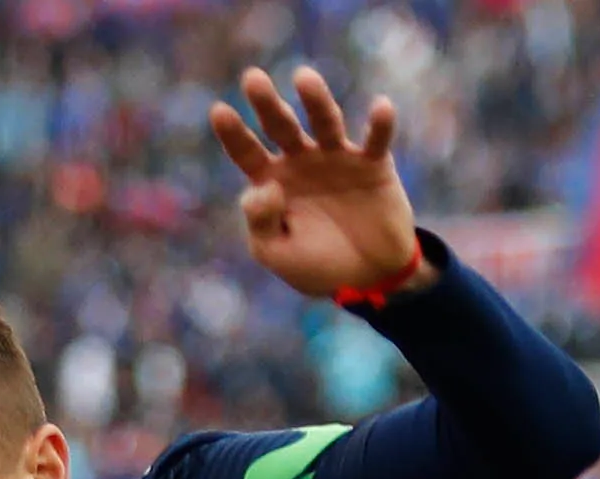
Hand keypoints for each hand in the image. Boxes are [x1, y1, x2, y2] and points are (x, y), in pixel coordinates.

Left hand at [209, 66, 421, 302]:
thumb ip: (261, 224)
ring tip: (304, 78)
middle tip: (252, 80)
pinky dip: (380, 124)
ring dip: (316, 100)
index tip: (219, 111)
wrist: (367, 278)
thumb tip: (264, 187)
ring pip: (326, 123)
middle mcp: (301, 161)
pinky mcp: (373, 165)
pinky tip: (380, 106)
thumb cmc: (316, 265)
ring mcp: (337, 158)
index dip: (233, 134)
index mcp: (272, 180)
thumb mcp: (277, 254)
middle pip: (281, 126)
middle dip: (267, 104)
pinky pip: (377, 141)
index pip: (247, 152)